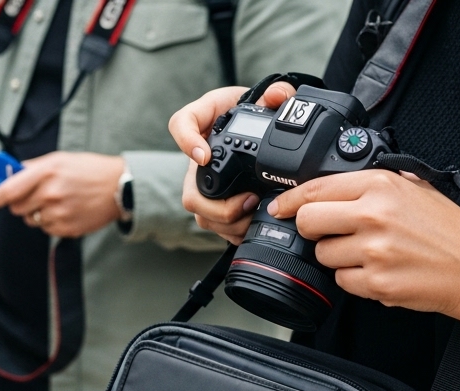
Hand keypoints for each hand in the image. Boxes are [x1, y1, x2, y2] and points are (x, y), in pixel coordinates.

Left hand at [0, 152, 125, 238]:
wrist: (119, 187)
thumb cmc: (89, 170)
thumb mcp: (59, 159)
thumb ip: (32, 167)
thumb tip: (8, 174)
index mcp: (46, 172)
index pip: (9, 190)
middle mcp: (50, 194)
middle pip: (16, 208)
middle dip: (20, 203)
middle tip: (33, 196)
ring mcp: (58, 213)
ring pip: (30, 220)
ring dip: (37, 213)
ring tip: (56, 202)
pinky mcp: (66, 228)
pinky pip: (46, 229)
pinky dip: (51, 222)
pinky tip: (66, 211)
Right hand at [169, 82, 295, 241]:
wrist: (256, 128)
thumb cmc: (253, 110)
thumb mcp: (265, 94)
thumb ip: (278, 90)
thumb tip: (278, 96)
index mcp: (204, 122)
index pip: (181, 124)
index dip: (188, 142)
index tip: (204, 156)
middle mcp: (197, 157)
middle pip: (190, 193)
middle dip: (219, 206)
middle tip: (250, 200)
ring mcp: (202, 184)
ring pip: (201, 215)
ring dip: (229, 222)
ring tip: (256, 212)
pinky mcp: (213, 204)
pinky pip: (214, 226)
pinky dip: (234, 231)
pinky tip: (253, 224)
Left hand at [275, 170, 459, 377]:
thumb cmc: (448, 231)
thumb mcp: (414, 189)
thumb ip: (373, 185)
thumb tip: (329, 187)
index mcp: (381, 185)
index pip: (316, 189)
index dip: (290, 200)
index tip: (279, 207)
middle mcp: (374, 215)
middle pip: (308, 222)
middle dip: (312, 229)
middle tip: (330, 233)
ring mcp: (373, 250)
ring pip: (323, 255)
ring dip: (338, 257)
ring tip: (370, 253)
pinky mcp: (375, 282)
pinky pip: (342, 281)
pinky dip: (354, 279)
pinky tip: (379, 271)